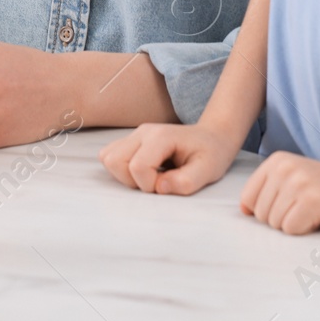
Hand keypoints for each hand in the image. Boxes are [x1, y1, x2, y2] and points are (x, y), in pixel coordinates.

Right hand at [99, 122, 240, 194]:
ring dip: (124, 176)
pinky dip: (121, 170)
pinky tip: (143, 172)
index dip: (149, 185)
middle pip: (113, 160)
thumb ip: (186, 182)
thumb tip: (160, 188)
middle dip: (131, 181)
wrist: (212, 138)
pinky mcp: (131, 140)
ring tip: (149, 178)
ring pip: (107, 157)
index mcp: (161, 137)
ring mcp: (135, 135)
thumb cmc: (211, 154)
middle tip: (155, 182)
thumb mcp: (208, 171)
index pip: (137, 166)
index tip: (167, 185)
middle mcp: (143, 132)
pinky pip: (110, 156)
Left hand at [239, 152, 319, 234]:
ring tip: (315, 210)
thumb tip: (243, 211)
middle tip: (307, 208)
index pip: (247, 199)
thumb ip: (268, 191)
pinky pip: (291, 229)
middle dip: (283, 220)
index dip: (266, 212)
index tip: (289, 205)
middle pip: (261, 215)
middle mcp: (284, 168)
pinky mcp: (312, 200)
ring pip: (276, 224)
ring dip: (297, 225)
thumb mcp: (293, 180)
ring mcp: (298, 183)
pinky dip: (306, 230)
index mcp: (276, 161)